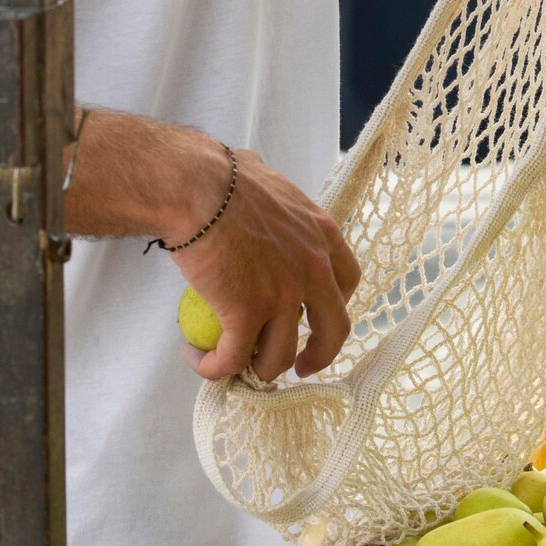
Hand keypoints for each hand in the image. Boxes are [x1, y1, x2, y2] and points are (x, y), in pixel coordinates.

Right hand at [171, 142, 360, 384]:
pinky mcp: (246, 313)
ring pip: (280, 355)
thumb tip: (263, 198)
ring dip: (260, 368)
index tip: (318, 319)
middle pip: (334, 329)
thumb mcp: (272, 184)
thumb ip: (279, 204)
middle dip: (319, 356)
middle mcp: (313, 269)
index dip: (335, 307)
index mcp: (322, 234)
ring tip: (237, 364)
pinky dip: (216, 367)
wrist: (197, 188)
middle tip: (299, 366)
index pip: (347, 280)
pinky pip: (235, 357)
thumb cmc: (223, 177)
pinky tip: (201, 361)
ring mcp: (283, 296)